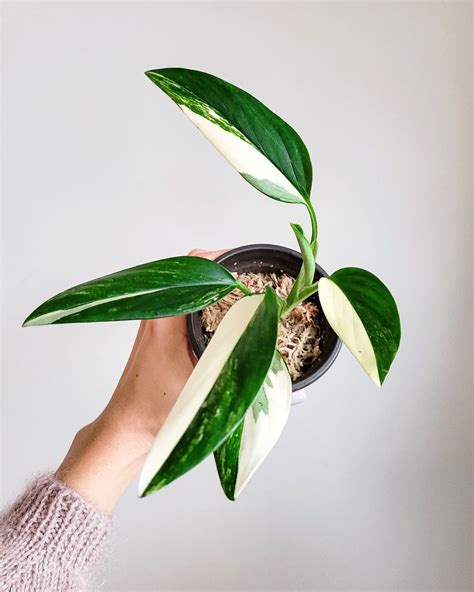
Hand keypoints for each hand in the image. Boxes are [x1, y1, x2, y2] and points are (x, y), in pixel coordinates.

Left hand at [56, 249, 227, 512]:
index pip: (194, 267)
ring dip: (215, 286)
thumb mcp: (206, 387)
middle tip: (253, 279)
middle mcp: (158, 313)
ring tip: (244, 294)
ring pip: (190, 288)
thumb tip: (281, 372)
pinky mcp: (158, 333)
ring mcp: (156, 321)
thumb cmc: (155, 410)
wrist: (127, 427)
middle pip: (194, 272)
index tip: (248, 264)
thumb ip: (242, 373)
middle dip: (226, 271)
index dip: (223, 259)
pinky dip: (206, 302)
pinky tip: (225, 315)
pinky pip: (185, 303)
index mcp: (166, 317)